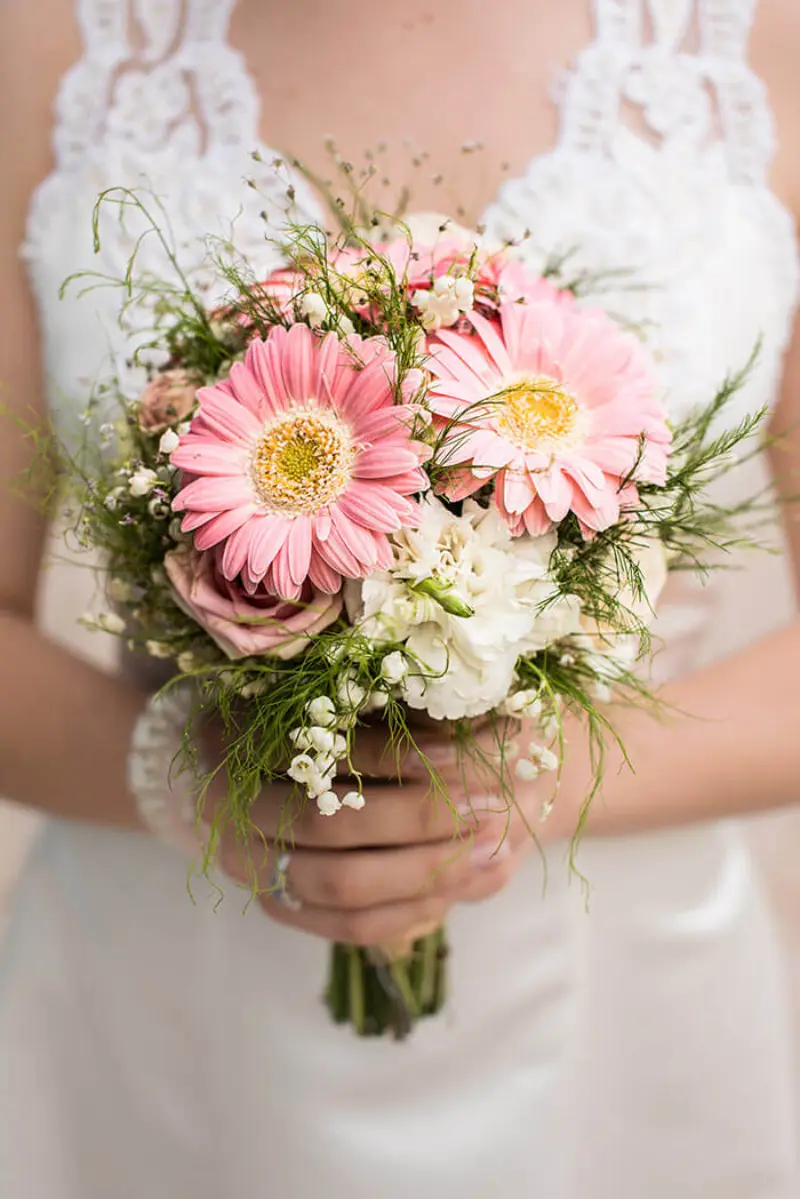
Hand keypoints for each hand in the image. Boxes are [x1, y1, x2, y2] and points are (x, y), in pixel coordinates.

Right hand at [216, 721, 567, 945]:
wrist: (284, 766)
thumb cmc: (334, 713)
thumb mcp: (361, 696)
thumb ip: (411, 708)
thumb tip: (498, 724)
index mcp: (233, 736)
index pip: (321, 753)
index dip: (395, 755)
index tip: (463, 749)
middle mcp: (225, 809)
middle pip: (329, 825)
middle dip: (419, 817)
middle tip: (490, 804)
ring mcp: (249, 866)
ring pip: (341, 885)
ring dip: (425, 868)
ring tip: (490, 843)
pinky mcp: (280, 906)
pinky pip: (352, 925)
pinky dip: (412, 906)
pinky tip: (463, 880)